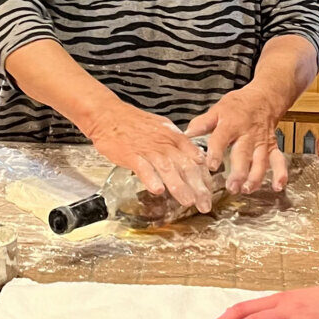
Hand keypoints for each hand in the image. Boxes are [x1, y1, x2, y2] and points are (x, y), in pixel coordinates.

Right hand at [84, 98, 212, 210]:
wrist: (108, 114)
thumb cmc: (133, 123)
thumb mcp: (162, 128)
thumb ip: (177, 143)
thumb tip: (194, 156)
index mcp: (173, 136)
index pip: (195, 157)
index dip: (204, 176)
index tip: (210, 191)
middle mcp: (164, 143)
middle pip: (185, 165)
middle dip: (198, 187)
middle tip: (205, 204)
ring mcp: (147, 149)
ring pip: (167, 168)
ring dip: (179, 186)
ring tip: (188, 202)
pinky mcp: (131, 154)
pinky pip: (143, 167)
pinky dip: (151, 178)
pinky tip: (157, 190)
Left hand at [186, 86, 287, 194]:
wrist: (264, 98)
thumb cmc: (238, 105)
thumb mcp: (218, 109)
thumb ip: (202, 123)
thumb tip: (186, 135)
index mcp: (231, 125)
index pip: (221, 139)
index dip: (216, 152)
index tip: (211, 166)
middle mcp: (248, 135)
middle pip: (243, 154)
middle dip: (238, 172)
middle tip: (231, 187)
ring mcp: (262, 142)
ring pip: (260, 161)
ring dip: (255, 177)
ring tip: (247, 190)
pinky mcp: (272, 147)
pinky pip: (278, 160)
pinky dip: (280, 173)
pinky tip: (278, 187)